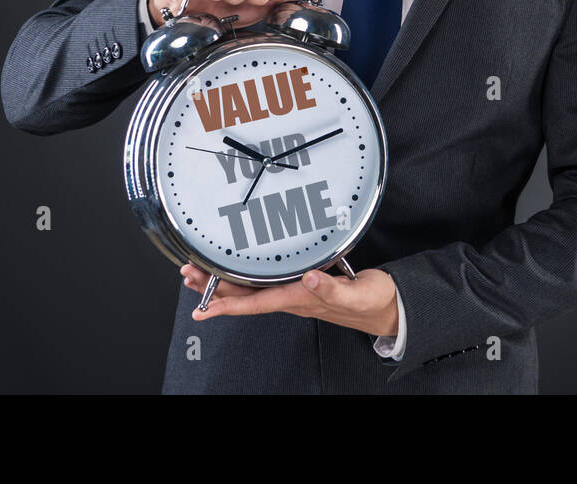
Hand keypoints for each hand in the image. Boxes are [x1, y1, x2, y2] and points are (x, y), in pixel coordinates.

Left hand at [181, 263, 399, 337]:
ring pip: (251, 288)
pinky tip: (237, 270)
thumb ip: (333, 288)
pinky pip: (266, 281)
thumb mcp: (357, 294)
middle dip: (214, 287)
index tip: (201, 307)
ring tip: (200, 273)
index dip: (227, 304)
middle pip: (245, 295)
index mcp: (301, 300)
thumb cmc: (373, 302)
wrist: (388, 306)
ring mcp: (296, 293)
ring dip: (224, 281)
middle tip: (188, 275)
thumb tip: (310, 277)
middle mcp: (293, 298)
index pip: (256, 303)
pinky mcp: (304, 284)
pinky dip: (246, 275)